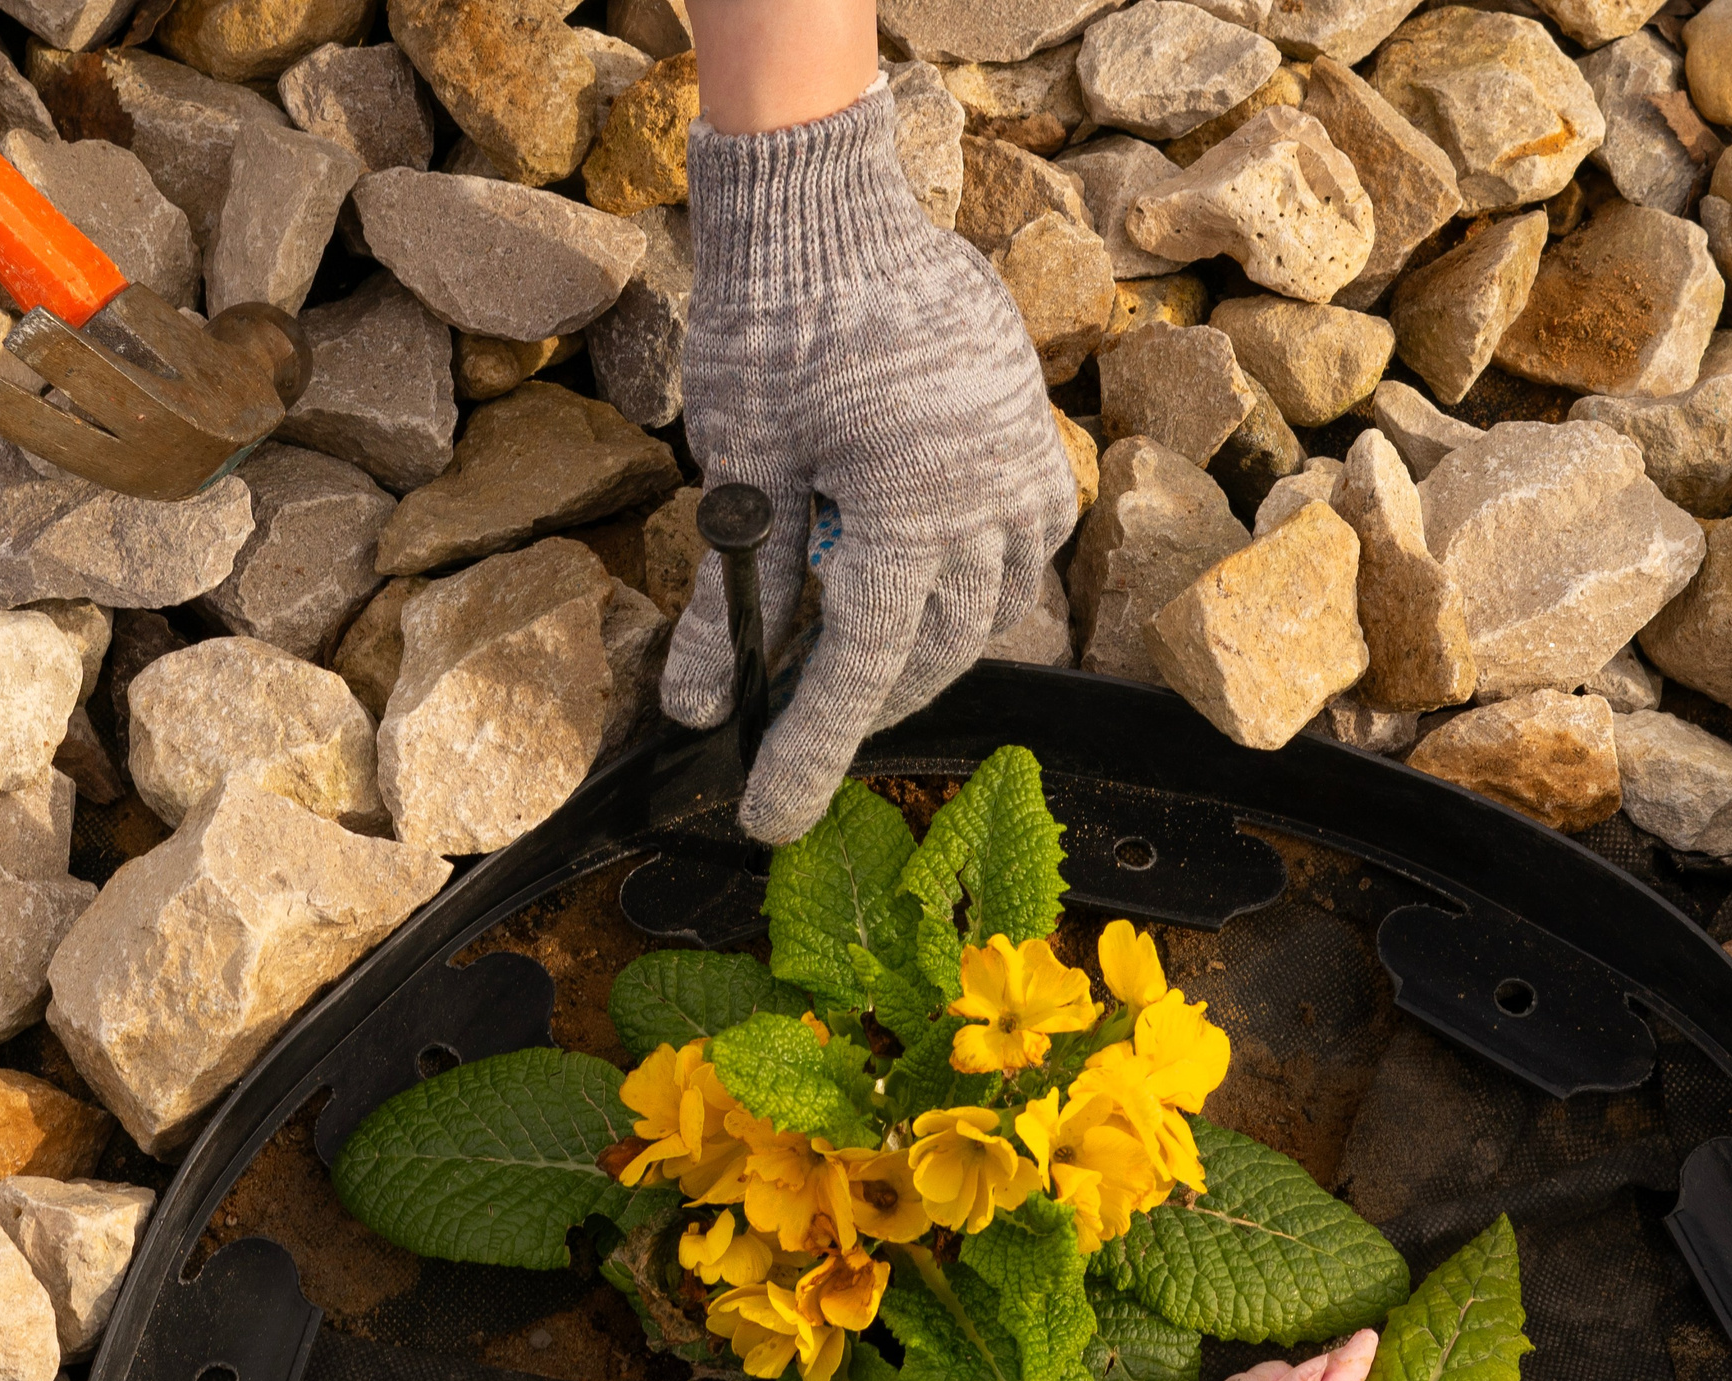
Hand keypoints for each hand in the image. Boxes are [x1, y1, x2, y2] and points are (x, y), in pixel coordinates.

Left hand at [662, 81, 1079, 845]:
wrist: (831, 210)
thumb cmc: (773, 325)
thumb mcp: (735, 468)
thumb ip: (726, 598)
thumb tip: (698, 710)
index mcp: (904, 504)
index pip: (854, 668)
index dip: (808, 753)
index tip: (768, 819)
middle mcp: (984, 495)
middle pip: (928, 651)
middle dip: (862, 700)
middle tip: (800, 728)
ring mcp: (1021, 468)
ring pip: (987, 612)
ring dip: (920, 648)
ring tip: (856, 655)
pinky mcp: (1033, 440)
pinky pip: (1022, 549)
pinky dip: (970, 585)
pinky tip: (919, 580)